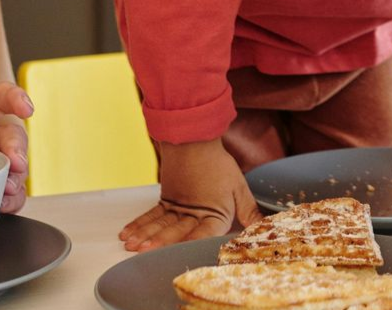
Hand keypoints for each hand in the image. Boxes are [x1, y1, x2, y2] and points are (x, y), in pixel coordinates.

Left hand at [0, 81, 32, 212]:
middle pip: (14, 135)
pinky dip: (9, 201)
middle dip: (17, 149)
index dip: (15, 97)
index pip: (0, 96)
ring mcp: (0, 162)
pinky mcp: (2, 187)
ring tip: (4, 190)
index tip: (26, 106)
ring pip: (18, 168)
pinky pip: (15, 195)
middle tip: (14, 163)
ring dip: (14, 179)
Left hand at [120, 138, 259, 251]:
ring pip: (162, 226)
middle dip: (160, 241)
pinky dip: (140, 224)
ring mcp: (182, 211)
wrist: (195, 139)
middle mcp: (199, 217)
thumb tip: (262, 227)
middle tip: (144, 250)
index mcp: (218, 216)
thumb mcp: (236, 187)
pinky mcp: (168, 203)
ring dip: (147, 235)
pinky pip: (152, 217)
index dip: (189, 243)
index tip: (176, 253)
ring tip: (132, 244)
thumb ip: (248, 210)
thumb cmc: (217, 162)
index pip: (203, 235)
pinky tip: (129, 234)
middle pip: (179, 232)